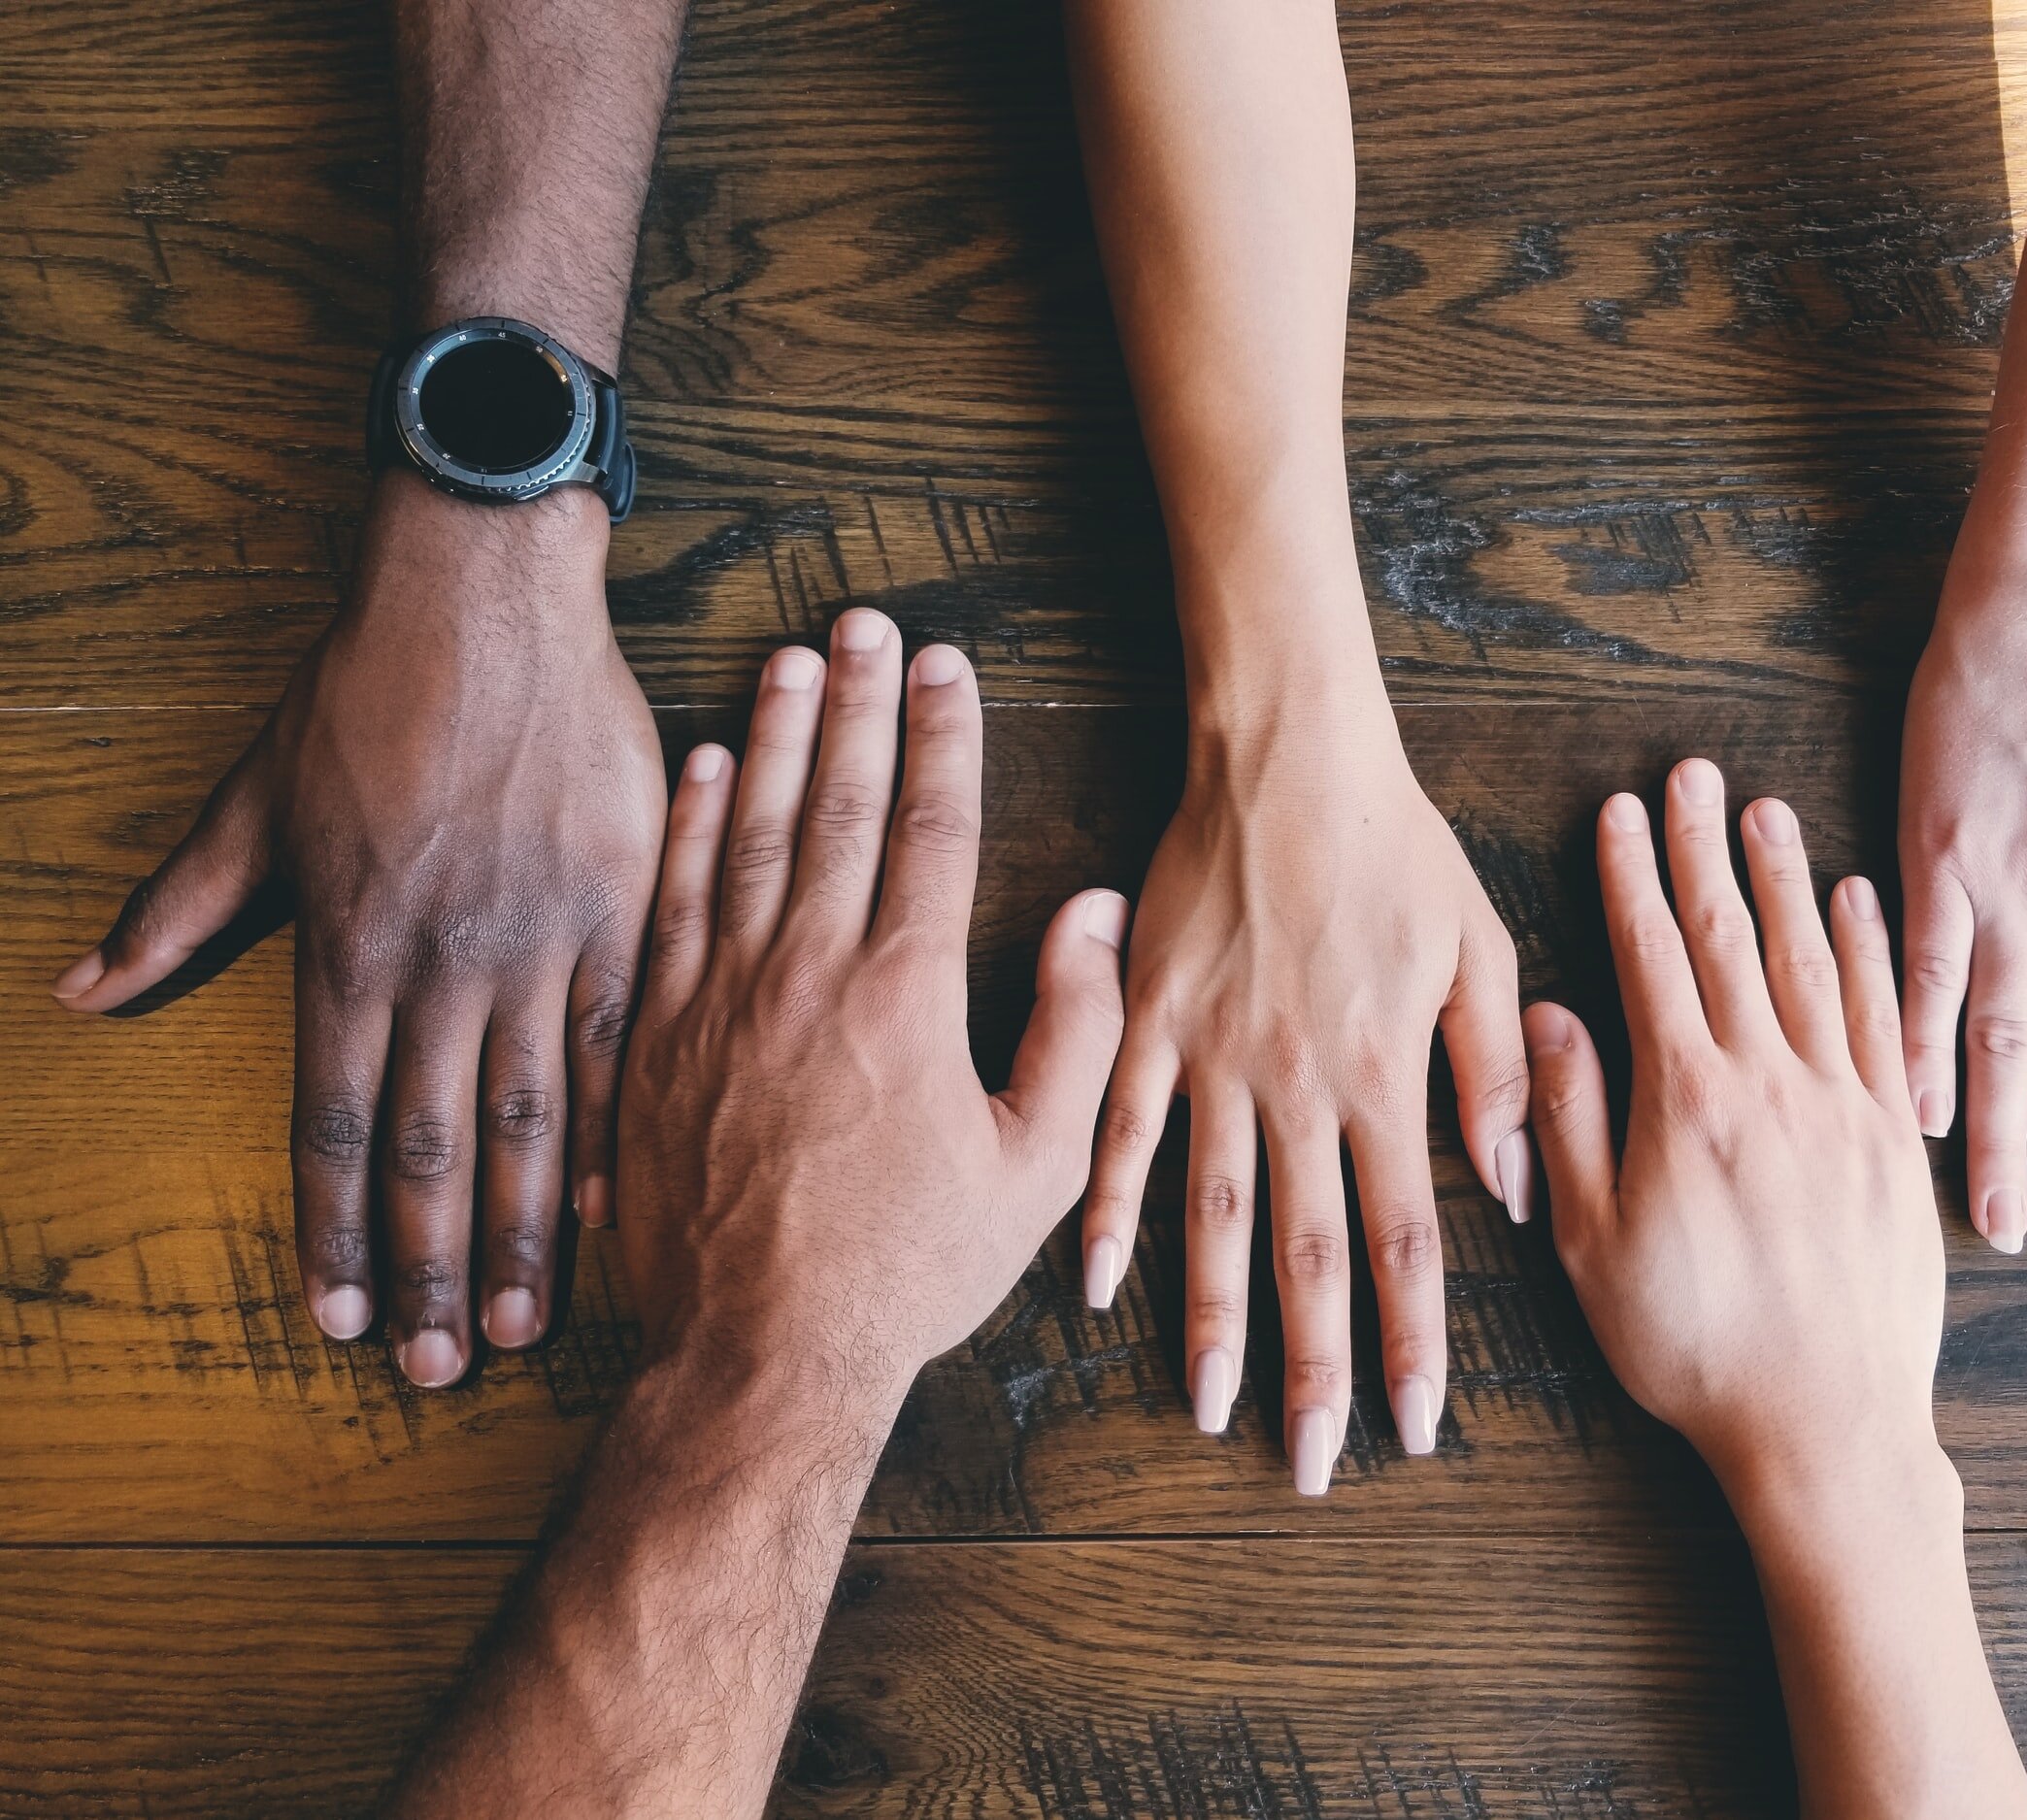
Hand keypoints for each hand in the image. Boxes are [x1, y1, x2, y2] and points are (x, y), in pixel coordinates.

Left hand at [52, 475, 664, 1382]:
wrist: (486, 598)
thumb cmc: (364, 690)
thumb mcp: (251, 798)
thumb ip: (180, 907)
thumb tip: (82, 992)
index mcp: (349, 945)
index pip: (333, 1124)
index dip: (332, 1234)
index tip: (336, 1322)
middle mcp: (443, 963)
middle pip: (431, 1147)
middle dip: (426, 1270)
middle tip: (437, 1369)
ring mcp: (539, 940)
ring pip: (531, 1116)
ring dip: (519, 1231)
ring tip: (517, 1322)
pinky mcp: (620, 908)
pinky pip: (623, 1041)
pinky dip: (618, 1129)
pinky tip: (614, 1207)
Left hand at [614, 611, 1128, 1393]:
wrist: (759, 1353)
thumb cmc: (908, 1268)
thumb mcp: (1035, 1166)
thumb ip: (1077, 1029)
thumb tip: (1091, 913)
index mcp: (906, 995)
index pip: (930, 828)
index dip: (943, 736)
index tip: (949, 665)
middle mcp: (807, 973)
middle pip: (837, 804)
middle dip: (858, 703)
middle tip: (866, 624)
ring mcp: (719, 999)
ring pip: (749, 833)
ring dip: (774, 737)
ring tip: (791, 658)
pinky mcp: (654, 1036)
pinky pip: (672, 902)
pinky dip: (690, 826)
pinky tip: (706, 767)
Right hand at [1080, 681, 1528, 1493]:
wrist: (1287, 754)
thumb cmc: (1395, 845)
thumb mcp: (1479, 947)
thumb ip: (1493, 1072)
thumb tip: (1515, 1190)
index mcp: (1384, 1075)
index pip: (1406, 1239)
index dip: (1413, 1341)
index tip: (1416, 1425)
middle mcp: (1298, 1085)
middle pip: (1308, 1253)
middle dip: (1315, 1369)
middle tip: (1313, 1464)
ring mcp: (1214, 1057)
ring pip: (1212, 1215)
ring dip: (1212, 1320)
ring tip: (1209, 1407)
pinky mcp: (1150, 1021)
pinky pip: (1122, 1132)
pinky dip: (1108, 1211)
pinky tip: (1096, 1284)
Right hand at [1529, 759, 2026, 1819]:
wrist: (1827, 1427)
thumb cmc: (1692, 1347)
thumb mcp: (1593, 1244)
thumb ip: (1569, 1120)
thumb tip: (1551, 1017)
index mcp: (1689, 1102)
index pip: (1655, 959)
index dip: (1633, 878)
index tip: (1621, 811)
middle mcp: (1773, 1083)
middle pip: (1733, 940)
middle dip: (1705, 851)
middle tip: (1693, 773)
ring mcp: (1844, 1107)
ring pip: (1812, 963)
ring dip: (1785, 881)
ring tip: (1766, 811)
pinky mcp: (1894, 1141)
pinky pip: (1883, 1020)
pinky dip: (1868, 952)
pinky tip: (1855, 904)